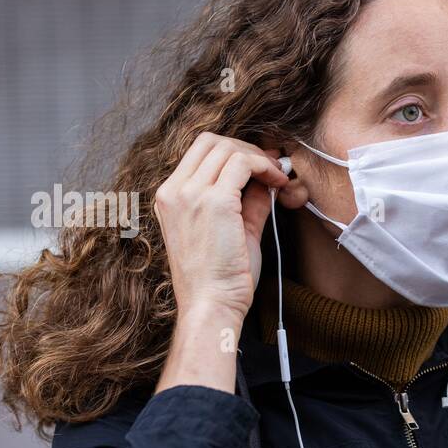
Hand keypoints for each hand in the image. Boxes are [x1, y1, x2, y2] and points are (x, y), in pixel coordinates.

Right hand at [152, 132, 288, 321]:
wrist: (211, 305)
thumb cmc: (220, 278)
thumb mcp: (232, 231)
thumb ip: (247, 202)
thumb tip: (266, 181)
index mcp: (169, 197)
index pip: (198, 153)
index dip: (233, 151)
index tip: (260, 164)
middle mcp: (173, 191)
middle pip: (210, 142)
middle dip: (246, 148)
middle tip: (271, 165)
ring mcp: (190, 194)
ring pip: (227, 148)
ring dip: (258, 157)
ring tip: (278, 176)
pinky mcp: (213, 201)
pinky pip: (243, 163)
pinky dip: (265, 166)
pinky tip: (279, 182)